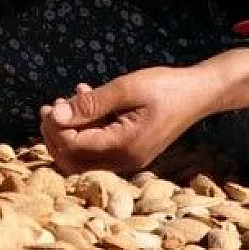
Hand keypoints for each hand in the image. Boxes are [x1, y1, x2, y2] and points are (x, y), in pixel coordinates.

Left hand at [40, 66, 213, 174]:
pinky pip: (98, 147)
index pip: (73, 149)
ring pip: (83, 157)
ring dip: (70, 130)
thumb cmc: (165, 87)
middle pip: (74, 161)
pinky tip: (86, 99)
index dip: (55, 129)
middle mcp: (124, 161)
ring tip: (66, 101)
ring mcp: (128, 159)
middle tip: (49, 107)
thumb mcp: (125, 88)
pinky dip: (86, 128)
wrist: (199, 93)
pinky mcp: (131, 151)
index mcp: (123, 148)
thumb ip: (90, 103)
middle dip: (56, 135)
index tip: (49, 106)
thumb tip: (55, 114)